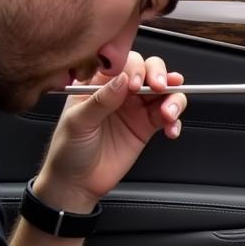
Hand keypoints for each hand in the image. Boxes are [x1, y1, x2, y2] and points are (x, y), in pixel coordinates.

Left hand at [34, 52, 185, 211]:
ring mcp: (136, 109)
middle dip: (160, 76)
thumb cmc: (68, 150)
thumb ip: (101, 100)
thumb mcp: (78, 122)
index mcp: (98, 83)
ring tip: (169, 114)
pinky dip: (176, 121)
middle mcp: (120, 92)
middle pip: (149, 71)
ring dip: (173, 98)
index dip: (135, 68)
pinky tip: (171, 130)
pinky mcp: (147, 127)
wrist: (77, 182)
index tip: (135, 85)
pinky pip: (169, 117)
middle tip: (160, 89)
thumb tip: (122, 79)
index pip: (124, 63)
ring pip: (164, 92)